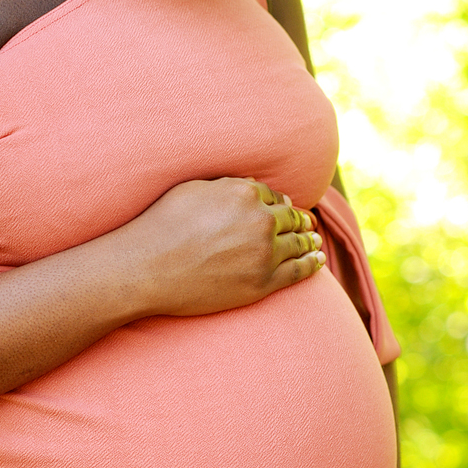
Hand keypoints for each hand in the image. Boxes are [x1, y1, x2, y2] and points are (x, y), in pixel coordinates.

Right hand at [123, 177, 324, 317]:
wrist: (148, 269)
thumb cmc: (162, 226)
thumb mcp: (192, 190)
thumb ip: (225, 184)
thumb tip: (249, 185)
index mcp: (245, 193)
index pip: (272, 195)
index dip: (278, 201)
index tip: (283, 206)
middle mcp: (261, 221)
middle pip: (290, 217)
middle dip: (299, 219)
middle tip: (307, 223)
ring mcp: (264, 254)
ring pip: (298, 243)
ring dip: (309, 240)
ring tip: (315, 241)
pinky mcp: (263, 283)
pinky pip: (298, 271)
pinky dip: (312, 264)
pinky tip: (319, 260)